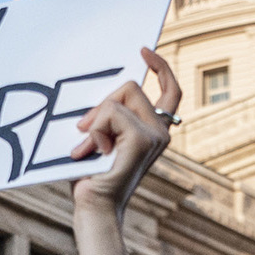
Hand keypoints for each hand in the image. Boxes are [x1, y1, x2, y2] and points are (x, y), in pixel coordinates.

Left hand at [69, 48, 181, 215]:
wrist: (94, 204)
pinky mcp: (142, 139)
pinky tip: (92, 152)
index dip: (161, 67)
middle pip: (132, 86)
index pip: (171, 90)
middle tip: (84, 129)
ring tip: (88, 148)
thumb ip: (109, 115)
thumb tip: (104, 96)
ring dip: (95, 120)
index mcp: (155, 130)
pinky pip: (111, 112)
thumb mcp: (102, 136)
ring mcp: (155, 135)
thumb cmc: (93, 174)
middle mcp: (162, 131)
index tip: (145, 50)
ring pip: (120, 98)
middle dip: (103, 103)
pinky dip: (94, 130)